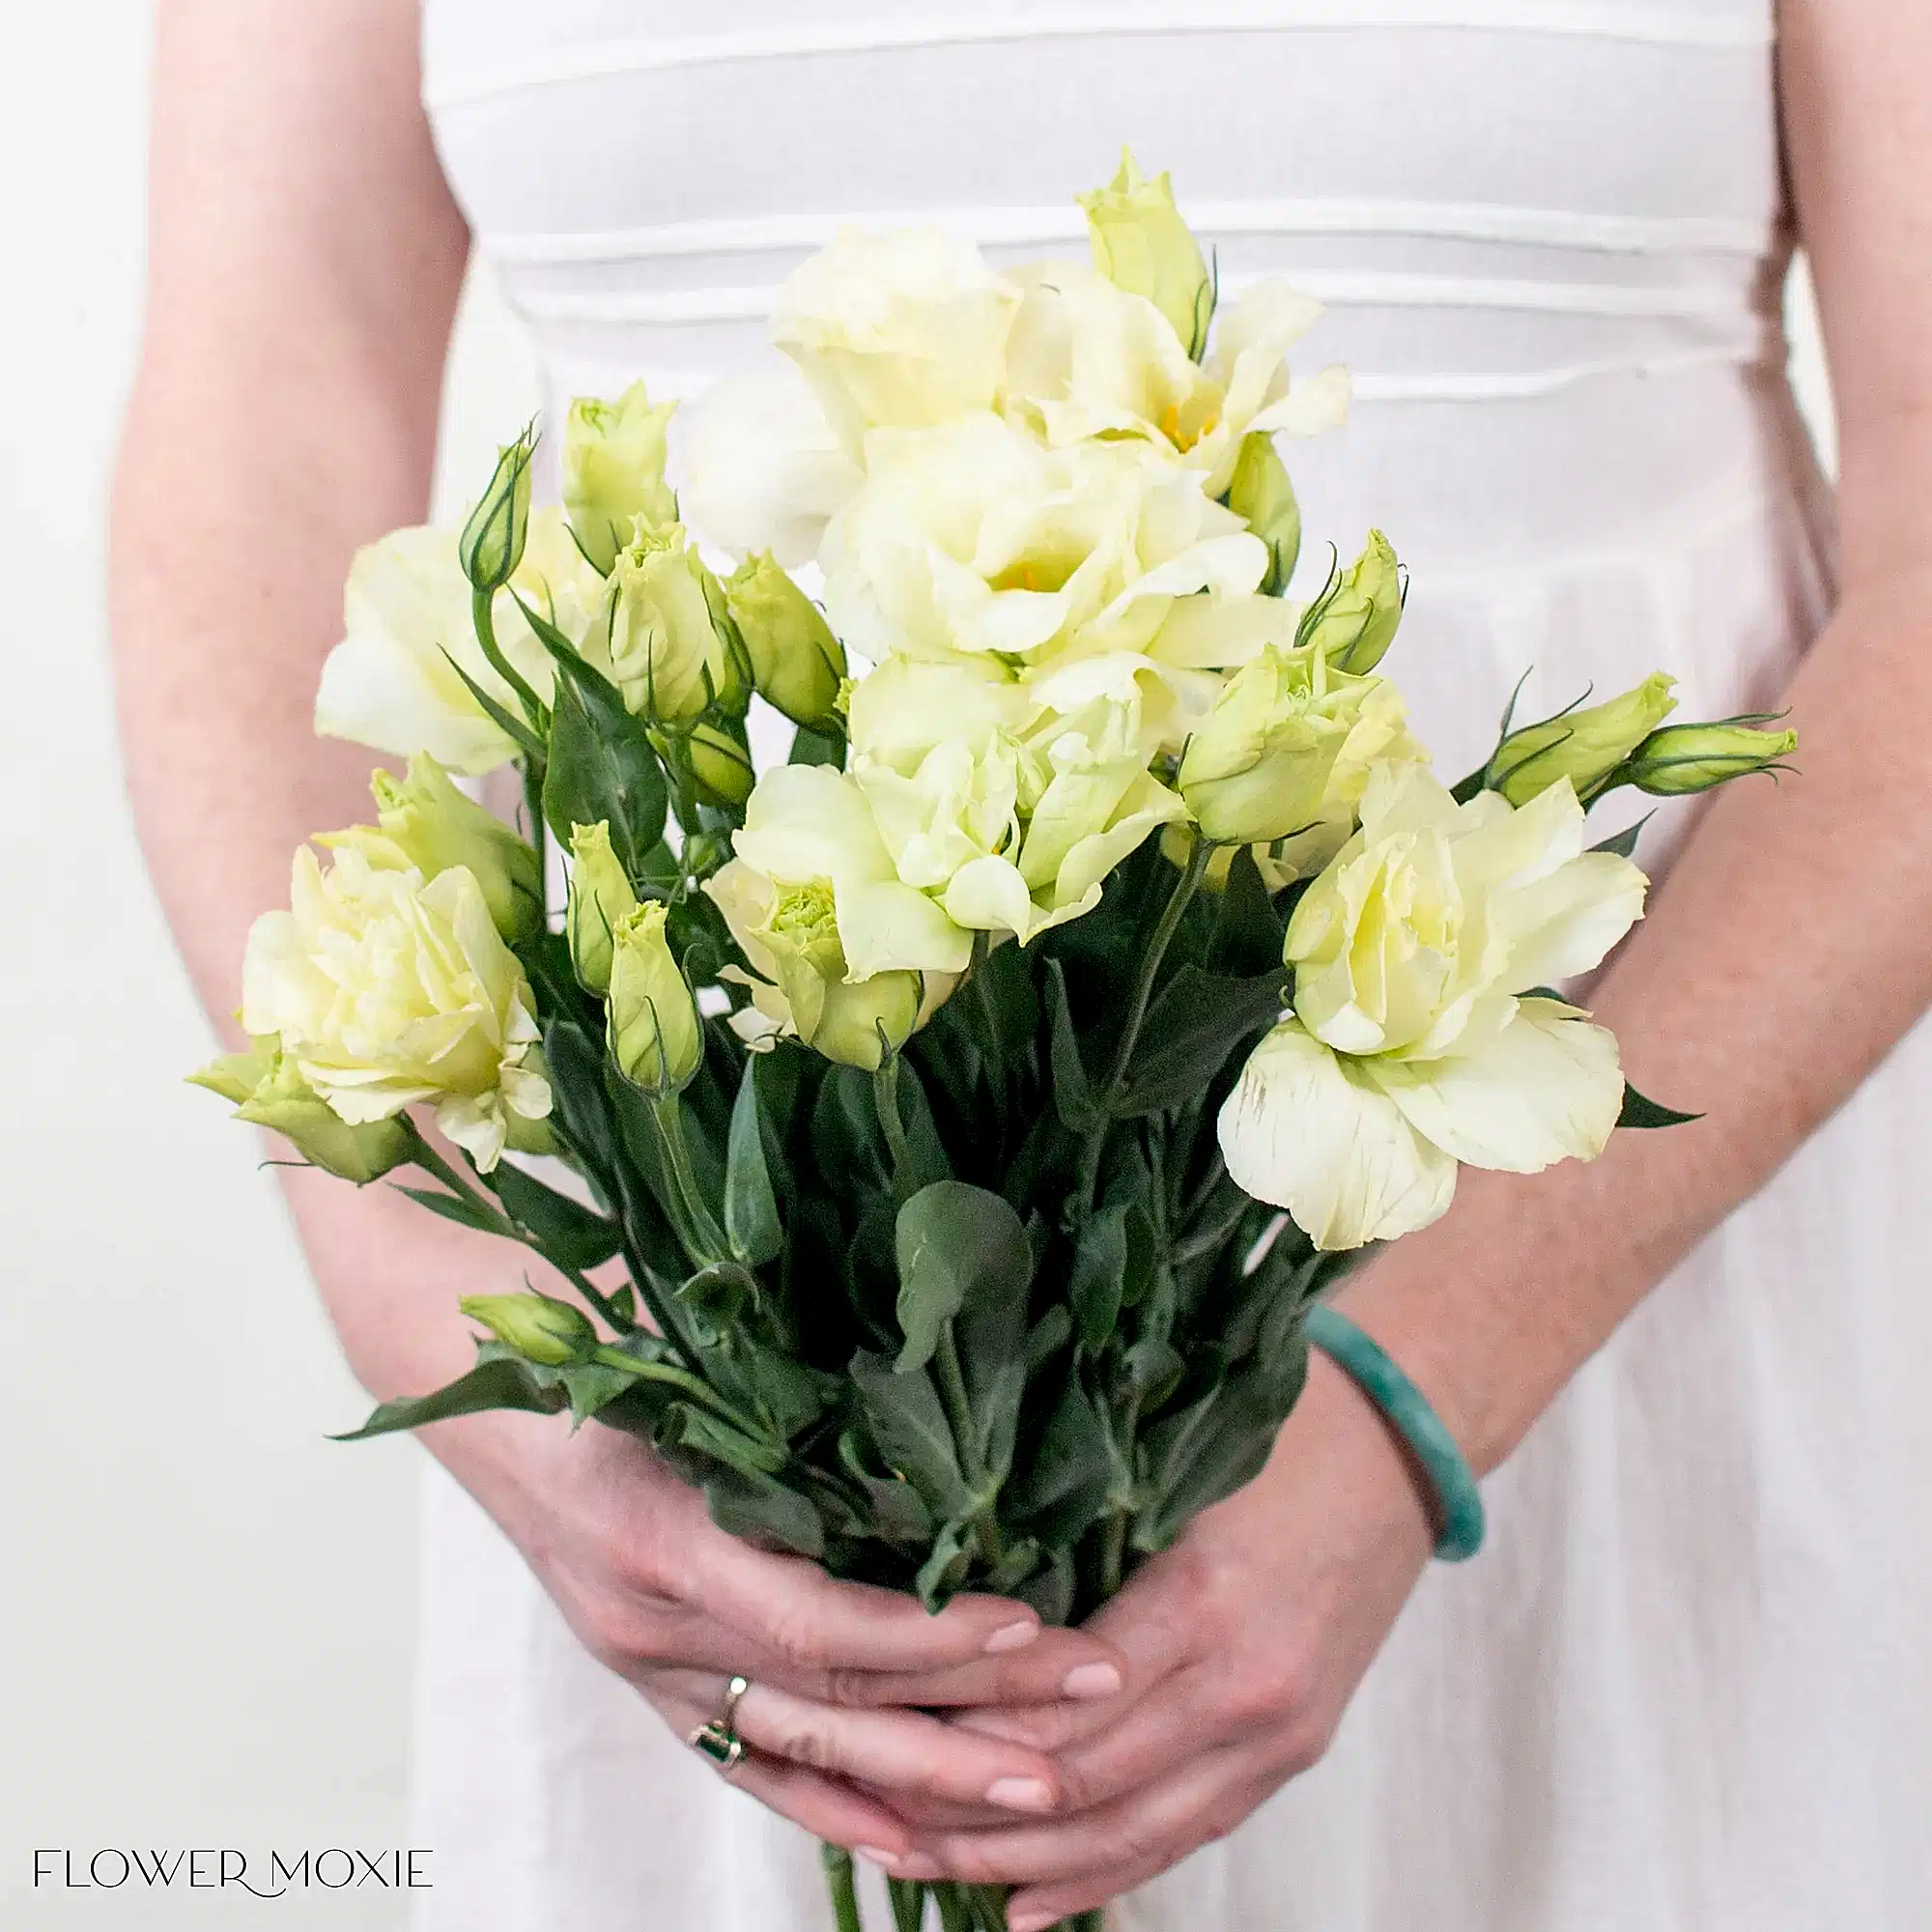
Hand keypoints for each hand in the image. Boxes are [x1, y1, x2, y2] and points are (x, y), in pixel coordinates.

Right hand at [430, 1407, 1128, 1868]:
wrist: (472, 1376)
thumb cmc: (577, 1338)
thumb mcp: (675, 1345)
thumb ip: (776, 1384)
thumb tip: (925, 1376)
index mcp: (661, 1535)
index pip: (817, 1620)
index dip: (928, 1636)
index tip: (1031, 1622)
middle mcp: (650, 1619)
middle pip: (828, 1697)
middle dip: (965, 1721)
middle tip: (1084, 1717)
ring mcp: (645, 1659)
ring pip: (799, 1744)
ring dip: (923, 1777)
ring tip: (1037, 1787)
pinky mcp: (647, 1675)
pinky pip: (745, 1759)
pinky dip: (827, 1801)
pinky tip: (905, 1836)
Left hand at [904, 1348, 1435, 1928]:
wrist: (1402, 1444)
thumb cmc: (1280, 1432)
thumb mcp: (1171, 1473)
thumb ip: (1081, 1548)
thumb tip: (967, 1614)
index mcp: (1201, 1604)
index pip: (1063, 1709)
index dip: (968, 1740)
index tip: (883, 1741)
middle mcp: (1243, 1689)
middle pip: (1088, 1791)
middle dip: (975, 1820)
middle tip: (879, 1828)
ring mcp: (1275, 1735)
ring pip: (1134, 1835)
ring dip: (1028, 1865)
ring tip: (931, 1870)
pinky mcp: (1291, 1752)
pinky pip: (1187, 1834)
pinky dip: (1107, 1873)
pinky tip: (1035, 1901)